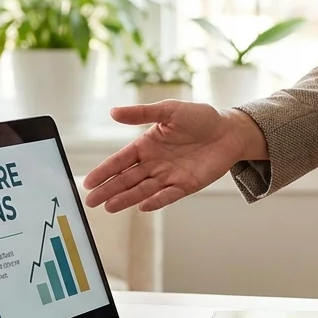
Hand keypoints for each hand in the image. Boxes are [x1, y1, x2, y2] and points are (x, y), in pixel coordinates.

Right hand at [82, 101, 264, 212]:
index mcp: (147, 145)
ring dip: (126, 198)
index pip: (120, 160)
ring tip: (109, 207)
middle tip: (91, 202)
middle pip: (127, 179)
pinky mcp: (185, 185)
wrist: (228, 130)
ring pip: (143, 190)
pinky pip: (167, 195)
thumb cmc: (199, 117)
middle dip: (109, 190)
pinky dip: (155, 201)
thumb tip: (113, 112)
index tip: (88, 182)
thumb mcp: (169, 110)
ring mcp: (168, 175)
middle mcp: (154, 163)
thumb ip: (141, 113)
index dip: (105, 171)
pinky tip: (142, 206)